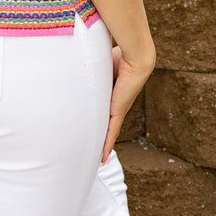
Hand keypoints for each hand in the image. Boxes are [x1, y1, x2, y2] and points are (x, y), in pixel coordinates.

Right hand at [101, 45, 152, 163]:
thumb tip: (79, 58)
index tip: (95, 129)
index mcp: (113, 94)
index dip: (101, 121)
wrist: (135, 58)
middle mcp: (117, 104)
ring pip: (109, 133)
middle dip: (102, 139)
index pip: (105, 112)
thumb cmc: (120, 55)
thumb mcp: (101, 65)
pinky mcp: (118, 112)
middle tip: (95, 152)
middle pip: (107, 126)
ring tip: (97, 160)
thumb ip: (92, 68)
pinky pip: (111, 133)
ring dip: (103, 146)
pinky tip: (103, 159)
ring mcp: (118, 110)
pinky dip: (107, 146)